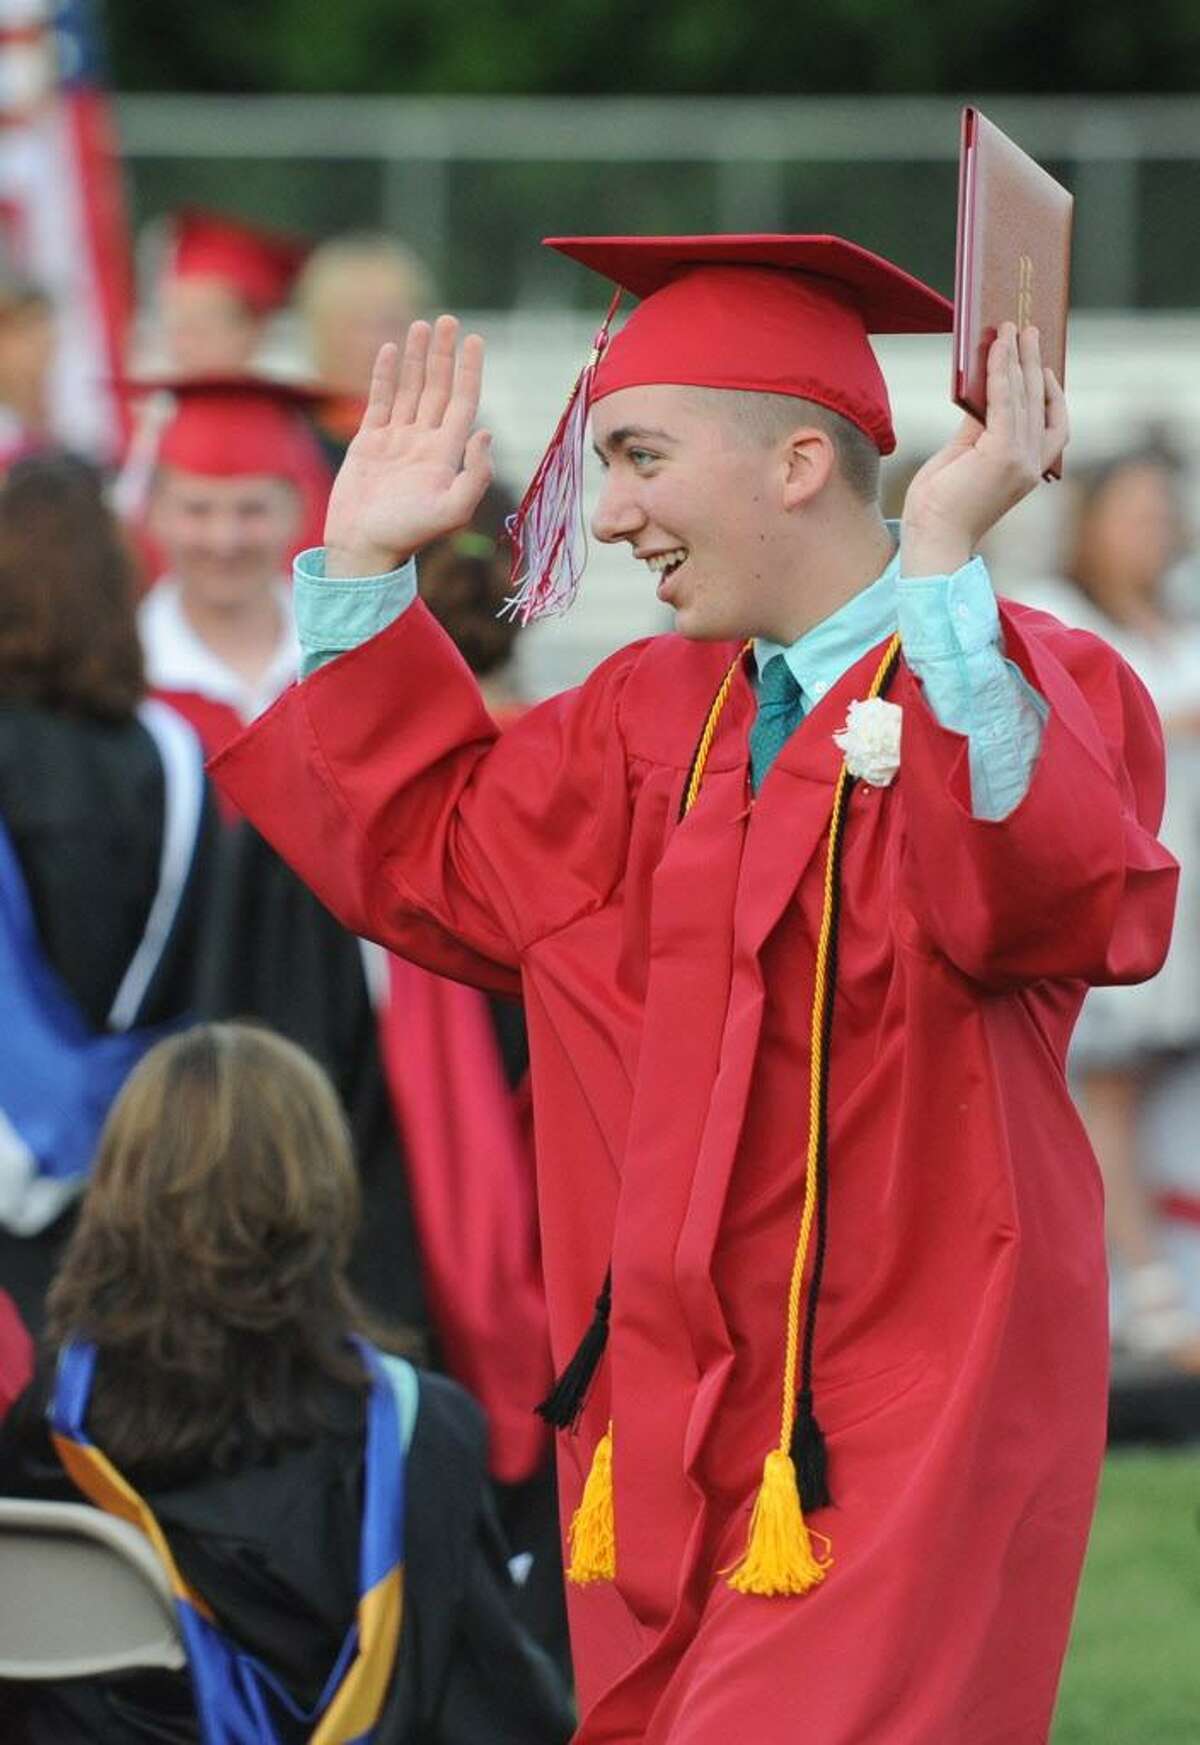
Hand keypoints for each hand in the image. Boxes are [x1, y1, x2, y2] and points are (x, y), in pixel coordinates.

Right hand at [324, 315, 493, 577]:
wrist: (363, 549)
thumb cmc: (406, 536)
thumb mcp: (451, 512)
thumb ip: (473, 475)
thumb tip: (485, 432)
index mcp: (446, 454)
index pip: (462, 402)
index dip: (469, 371)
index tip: (475, 339)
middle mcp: (424, 442)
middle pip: (438, 389)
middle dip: (444, 355)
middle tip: (448, 321)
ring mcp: (397, 441)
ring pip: (410, 389)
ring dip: (417, 358)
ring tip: (422, 326)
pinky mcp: (369, 443)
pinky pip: (379, 400)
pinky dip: (385, 375)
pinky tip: (392, 350)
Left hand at [900, 323, 1067, 576]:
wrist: (931, 537)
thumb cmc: (941, 504)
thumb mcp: (965, 457)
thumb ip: (980, 427)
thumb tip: (986, 392)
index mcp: (1030, 470)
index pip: (1053, 424)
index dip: (1050, 390)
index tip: (1041, 364)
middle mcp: (1033, 465)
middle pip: (1040, 402)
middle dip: (1033, 362)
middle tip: (1028, 330)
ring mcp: (1021, 461)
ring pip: (1025, 397)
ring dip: (1018, 359)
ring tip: (1012, 330)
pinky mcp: (1002, 455)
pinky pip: (1006, 403)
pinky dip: (1001, 374)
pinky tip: (996, 352)